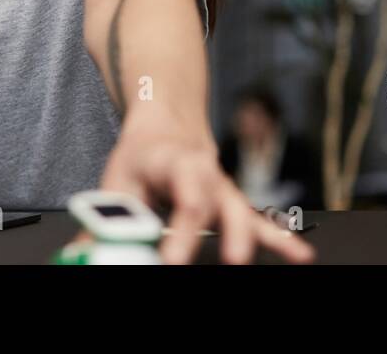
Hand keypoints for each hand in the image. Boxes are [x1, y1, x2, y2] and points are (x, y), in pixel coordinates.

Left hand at [98, 113, 315, 264]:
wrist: (169, 126)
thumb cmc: (142, 159)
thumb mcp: (118, 180)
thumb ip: (108, 218)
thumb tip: (86, 255)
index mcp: (171, 159)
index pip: (182, 186)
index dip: (181, 224)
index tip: (172, 258)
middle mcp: (204, 171)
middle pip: (214, 199)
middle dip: (217, 232)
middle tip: (217, 261)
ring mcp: (223, 187)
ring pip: (240, 209)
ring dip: (248, 236)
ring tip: (243, 261)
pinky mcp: (233, 203)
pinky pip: (259, 222)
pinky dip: (281, 239)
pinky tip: (300, 255)